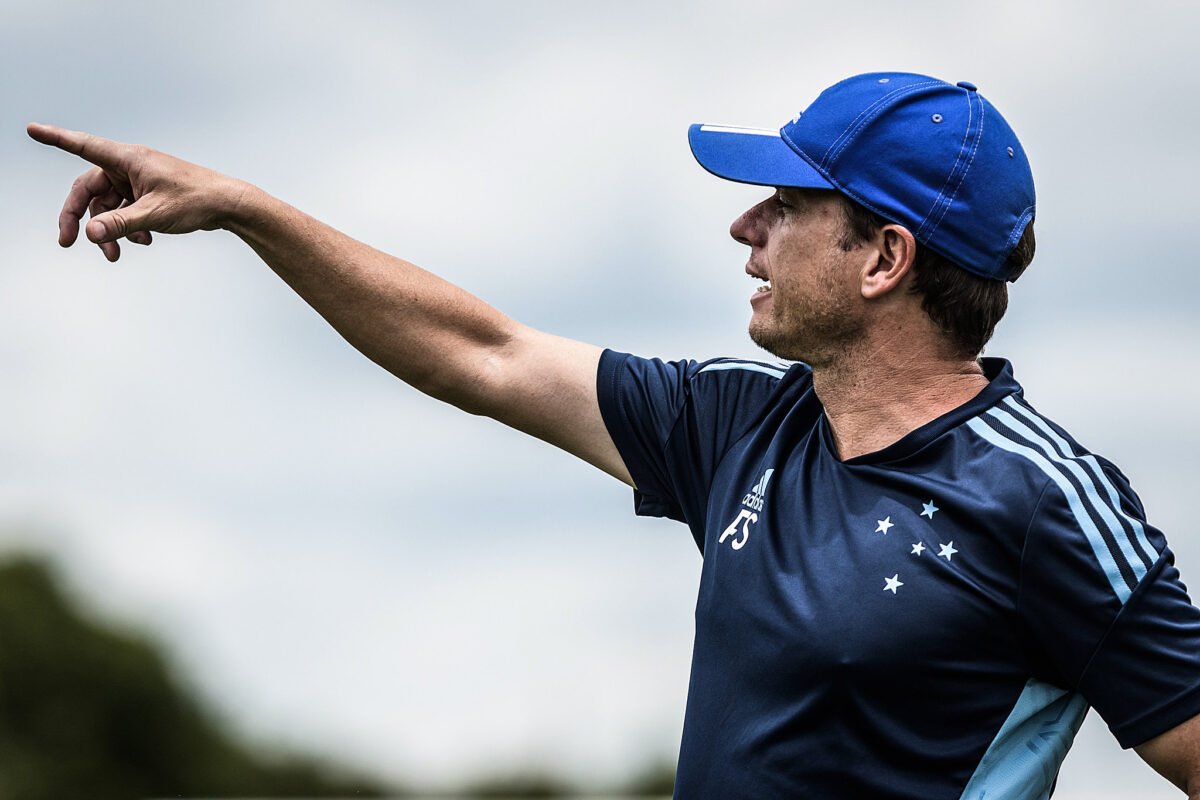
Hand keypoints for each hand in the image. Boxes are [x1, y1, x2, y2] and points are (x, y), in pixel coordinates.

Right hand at [27, 123, 250, 261]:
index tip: (32, 129)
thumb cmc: (197, 200)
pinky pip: (126, 210)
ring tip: (117, 253)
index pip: (83, 145)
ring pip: (108, 205)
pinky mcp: (149, 194)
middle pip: (89, 189)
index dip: (56, 138)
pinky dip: (129, 227)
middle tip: (67, 241)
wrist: (228, 206)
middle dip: (79, 216)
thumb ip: (120, 224)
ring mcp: (140, 180)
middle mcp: (131, 166)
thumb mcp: (155, 215)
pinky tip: (145, 241)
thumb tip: (90, 233)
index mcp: (129, 158)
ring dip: (109, 229)